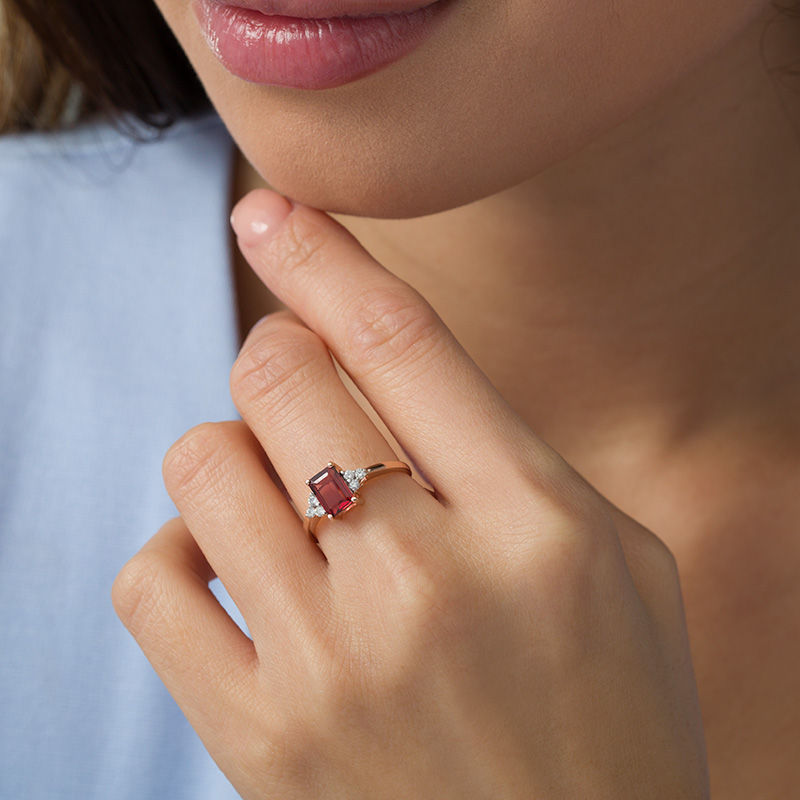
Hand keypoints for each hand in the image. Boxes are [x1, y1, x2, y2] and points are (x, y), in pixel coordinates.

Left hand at [112, 189, 708, 798]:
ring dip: (234, 450)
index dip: (321, 250)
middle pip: (281, 375)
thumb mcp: (614, 558)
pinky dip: (180, 551)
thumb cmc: (612, 712)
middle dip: (280, 355)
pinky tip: (235, 571)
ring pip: (204, 461)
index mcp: (535, 521)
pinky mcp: (258, 739)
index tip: (270, 209)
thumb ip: (509, 455)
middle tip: (304, 391)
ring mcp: (331, 664)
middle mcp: (426, 580)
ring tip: (283, 493)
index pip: (398, 335)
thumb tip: (387, 372)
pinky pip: (152, 582)